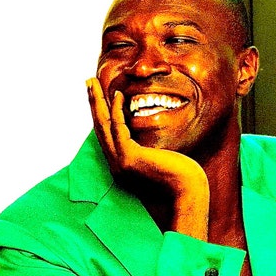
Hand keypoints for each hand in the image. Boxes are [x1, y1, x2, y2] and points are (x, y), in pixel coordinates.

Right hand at [86, 77, 208, 240]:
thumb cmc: (178, 177)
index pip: (106, 135)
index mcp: (121, 164)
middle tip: (88, 83)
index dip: (100, 114)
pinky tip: (119, 95)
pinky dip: (117, 110)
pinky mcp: (129, 158)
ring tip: (92, 83)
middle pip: (99, 127)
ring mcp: (120, 162)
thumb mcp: (157, 159)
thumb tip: (148, 138)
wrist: (187, 193)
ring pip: (104, 125)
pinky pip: (119, 128)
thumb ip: (147, 149)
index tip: (99, 97)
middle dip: (93, 103)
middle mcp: (115, 164)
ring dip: (97, 102)